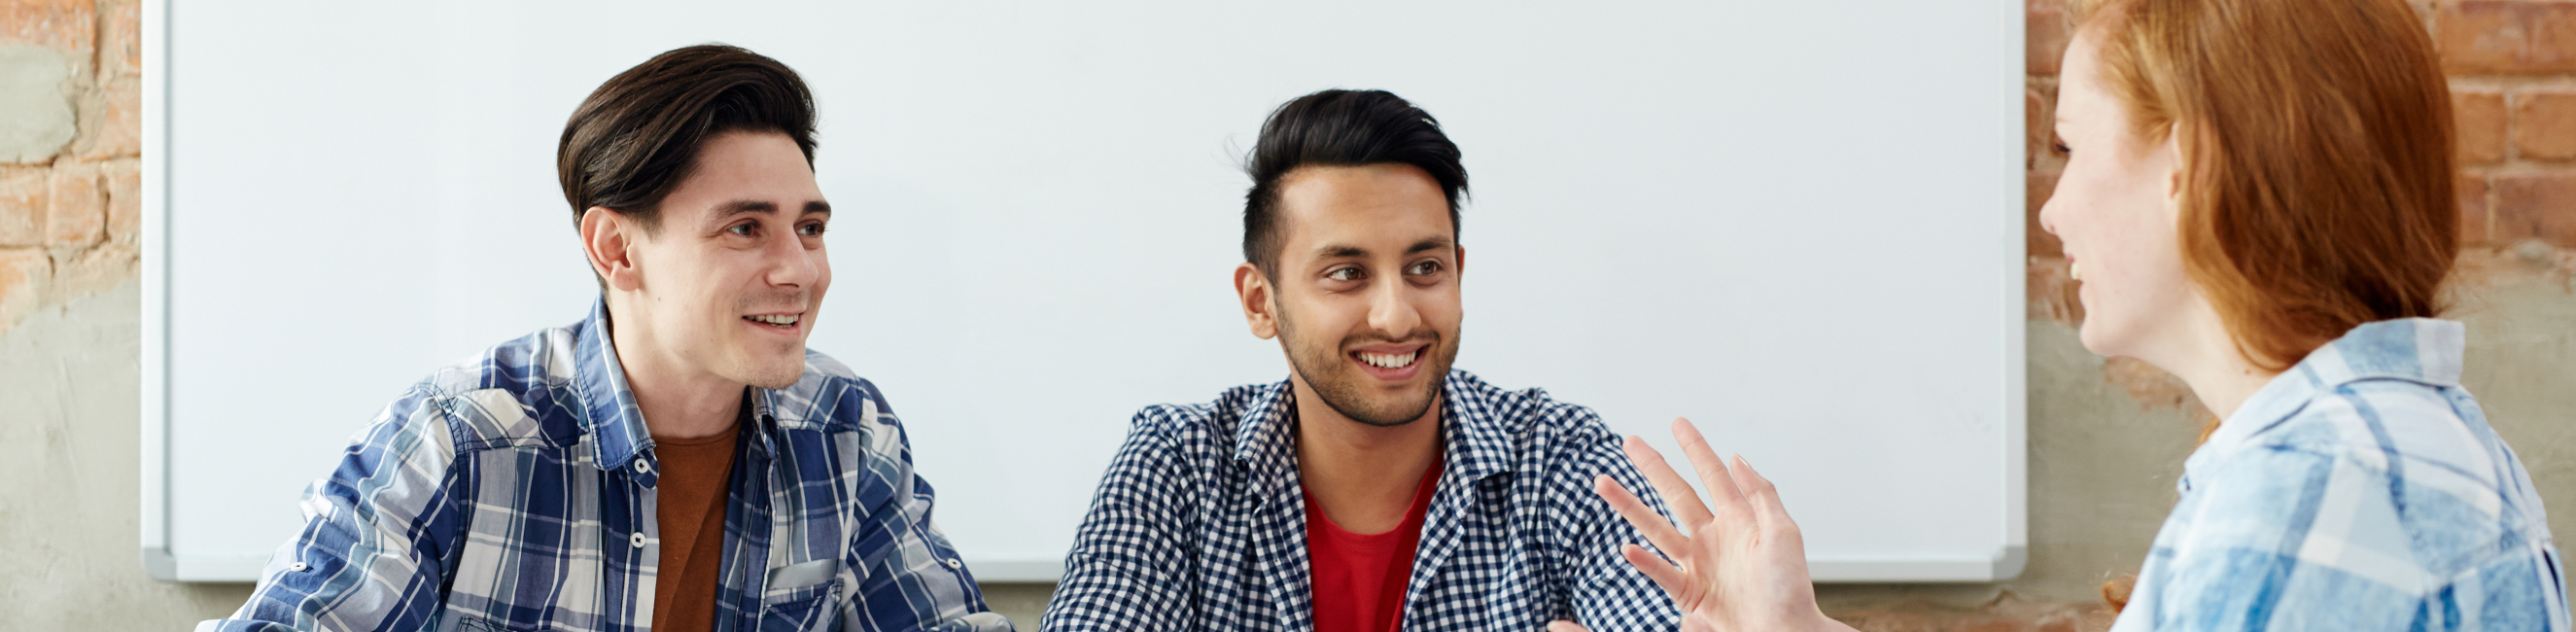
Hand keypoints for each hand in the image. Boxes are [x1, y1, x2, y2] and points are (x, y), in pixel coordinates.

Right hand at [1548, 418, 1852, 631]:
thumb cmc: (1789, 590)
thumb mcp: (1784, 533)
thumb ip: (1761, 494)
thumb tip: (1739, 459)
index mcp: (1739, 519)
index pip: (1713, 474)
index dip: (1696, 448)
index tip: (1678, 423)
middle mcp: (1714, 537)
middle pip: (1676, 494)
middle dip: (1653, 467)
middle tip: (1631, 442)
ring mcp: (1698, 564)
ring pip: (1655, 528)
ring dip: (1629, 506)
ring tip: (1603, 484)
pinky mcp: (1688, 593)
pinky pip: (1660, 571)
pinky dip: (1643, 561)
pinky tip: (1626, 547)